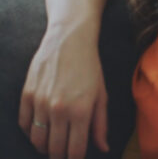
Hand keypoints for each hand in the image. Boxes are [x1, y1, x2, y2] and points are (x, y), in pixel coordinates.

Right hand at [18, 25, 108, 158]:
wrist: (69, 41)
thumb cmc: (90, 68)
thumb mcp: (101, 95)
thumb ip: (101, 124)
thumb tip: (103, 148)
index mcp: (81, 111)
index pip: (75, 150)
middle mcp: (59, 110)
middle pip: (54, 149)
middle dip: (60, 157)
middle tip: (64, 154)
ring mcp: (40, 103)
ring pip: (37, 140)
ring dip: (44, 147)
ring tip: (53, 145)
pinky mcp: (26, 95)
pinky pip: (23, 124)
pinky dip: (30, 133)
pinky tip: (39, 131)